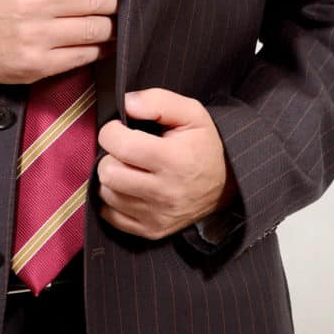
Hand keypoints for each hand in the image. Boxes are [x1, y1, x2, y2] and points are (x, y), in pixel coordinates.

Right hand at [0, 0, 117, 83]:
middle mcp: (36, 3)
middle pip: (100, 0)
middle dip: (116, 1)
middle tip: (116, 2)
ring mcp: (38, 37)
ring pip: (98, 29)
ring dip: (111, 27)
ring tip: (109, 22)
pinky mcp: (39, 65)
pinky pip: (85, 56)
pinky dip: (98, 49)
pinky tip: (98, 43)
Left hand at [96, 87, 237, 239]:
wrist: (227, 185)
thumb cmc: (204, 146)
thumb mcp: (191, 113)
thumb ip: (158, 101)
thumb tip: (126, 104)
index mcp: (174, 160)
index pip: (119, 144)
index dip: (112, 131)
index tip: (121, 129)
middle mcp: (164, 192)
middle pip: (108, 172)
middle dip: (111, 156)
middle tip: (126, 150)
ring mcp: (157, 215)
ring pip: (106, 193)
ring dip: (112, 178)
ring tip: (130, 168)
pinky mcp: (151, 231)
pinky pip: (109, 215)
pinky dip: (113, 200)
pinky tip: (129, 187)